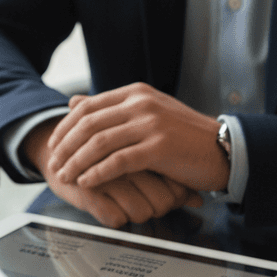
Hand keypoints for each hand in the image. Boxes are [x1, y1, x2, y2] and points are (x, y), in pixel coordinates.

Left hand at [45, 83, 228, 195]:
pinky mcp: (160, 148)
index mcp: (136, 93)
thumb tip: (73, 102)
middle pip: (88, 124)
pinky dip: (98, 173)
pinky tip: (87, 183)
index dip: (64, 127)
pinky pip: (118, 162)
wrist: (223, 149)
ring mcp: (151, 124)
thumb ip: (111, 108)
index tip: (53, 146)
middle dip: (65, 147)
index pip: (87, 107)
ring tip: (65, 177)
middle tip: (53, 166)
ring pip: (99, 143)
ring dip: (76, 162)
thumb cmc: (184, 135)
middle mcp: (141, 104)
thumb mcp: (147, 112)